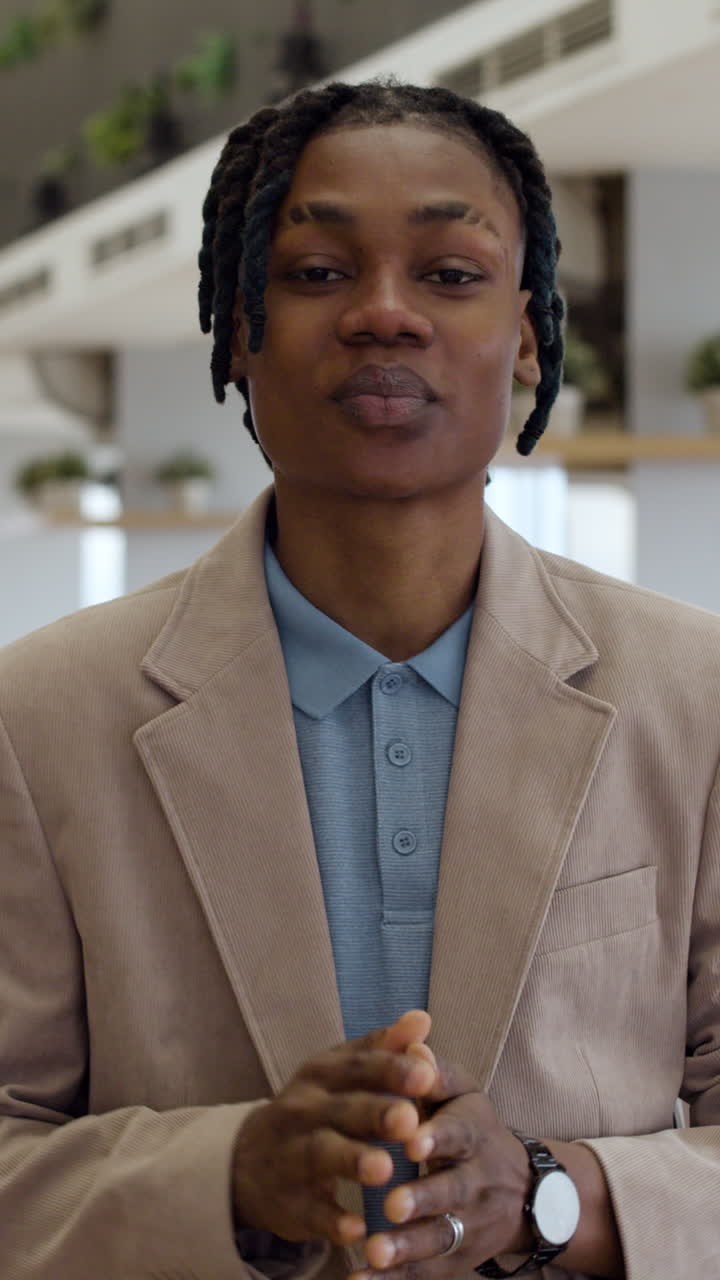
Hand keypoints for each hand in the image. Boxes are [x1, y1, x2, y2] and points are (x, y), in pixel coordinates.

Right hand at [231, 1010, 436, 1246]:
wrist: (251, 1160)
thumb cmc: (316, 1107)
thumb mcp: (342, 1073)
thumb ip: (383, 1049)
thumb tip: (422, 1019)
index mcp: (322, 1073)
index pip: (358, 1066)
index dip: (391, 1069)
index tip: (427, 1073)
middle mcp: (303, 1108)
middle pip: (342, 1108)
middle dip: (376, 1113)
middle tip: (410, 1119)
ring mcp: (291, 1154)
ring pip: (322, 1154)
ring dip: (353, 1161)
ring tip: (386, 1169)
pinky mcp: (289, 1201)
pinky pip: (311, 1211)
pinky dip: (332, 1220)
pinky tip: (358, 1229)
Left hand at [358, 1052, 532, 1279]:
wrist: (525, 1191)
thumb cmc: (472, 1128)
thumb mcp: (462, 1093)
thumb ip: (434, 1072)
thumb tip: (412, 1043)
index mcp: (474, 1132)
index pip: (459, 1133)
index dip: (437, 1138)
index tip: (410, 1143)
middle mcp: (478, 1180)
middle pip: (453, 1191)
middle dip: (424, 1199)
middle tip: (391, 1206)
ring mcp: (471, 1223)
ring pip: (441, 1238)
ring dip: (408, 1248)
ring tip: (374, 1253)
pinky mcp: (457, 1258)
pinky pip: (427, 1273)